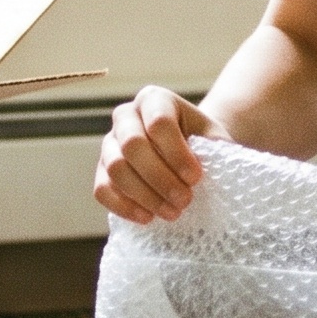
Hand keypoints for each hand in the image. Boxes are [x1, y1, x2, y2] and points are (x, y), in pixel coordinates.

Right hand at [94, 86, 222, 223]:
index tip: (196, 178)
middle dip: (160, 178)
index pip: (159, 123)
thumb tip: (213, 167)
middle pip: (132, 145)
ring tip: (172, 212)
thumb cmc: (203, 144)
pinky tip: (148, 217)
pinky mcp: (101, 170)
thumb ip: (215, 149)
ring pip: (116, 168)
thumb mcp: (214, 140)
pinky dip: (124, 206)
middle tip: (184, 200)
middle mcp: (126, 116)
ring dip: (145, 195)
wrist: (188, 152)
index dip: (177, 154)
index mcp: (155, 100)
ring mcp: (109, 143)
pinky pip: (102, 189)